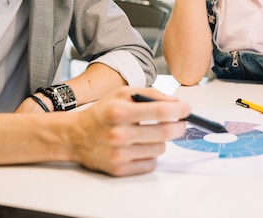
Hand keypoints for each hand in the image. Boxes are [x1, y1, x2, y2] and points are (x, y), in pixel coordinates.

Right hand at [67, 87, 189, 175]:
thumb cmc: (102, 113)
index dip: (180, 111)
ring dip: (161, 141)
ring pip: (160, 149)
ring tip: (150, 134)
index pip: (160, 112)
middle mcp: (119, 134)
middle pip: (165, 133)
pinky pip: (150, 164)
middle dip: (178, 126)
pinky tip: (141, 146)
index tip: (187, 109)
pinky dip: (151, 155)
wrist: (75, 136)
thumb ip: (150, 94)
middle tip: (179, 123)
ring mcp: (119, 154)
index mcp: (120, 112)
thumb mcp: (122, 93)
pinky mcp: (119, 169)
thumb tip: (175, 103)